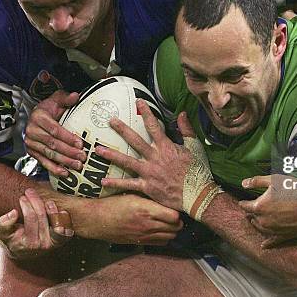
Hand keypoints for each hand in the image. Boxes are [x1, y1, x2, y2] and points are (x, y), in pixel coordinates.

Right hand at [0, 188, 73, 259]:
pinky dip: (64, 216)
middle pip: (42, 216)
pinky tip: (57, 209)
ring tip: (44, 200)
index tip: (22, 197)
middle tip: (30, 192)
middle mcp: (43, 245)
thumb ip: (4, 223)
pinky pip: (67, 226)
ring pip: (56, 220)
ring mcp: (54, 242)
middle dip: (36, 201)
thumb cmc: (13, 239)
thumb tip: (13, 212)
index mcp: (29, 244)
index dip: (27, 205)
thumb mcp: (3, 234)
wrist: (24, 251)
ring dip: (51, 207)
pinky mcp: (63, 240)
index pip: (31, 219)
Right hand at [24, 90, 85, 175]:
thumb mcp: (56, 100)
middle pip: (53, 144)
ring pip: (49, 154)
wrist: (35, 116)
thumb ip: (65, 98)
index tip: (80, 144)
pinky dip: (54, 169)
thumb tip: (75, 96)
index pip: (54, 130)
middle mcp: (32, 131)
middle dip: (69, 152)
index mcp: (39, 117)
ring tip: (77, 165)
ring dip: (64, 161)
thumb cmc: (48, 108)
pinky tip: (65, 173)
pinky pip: (43, 161)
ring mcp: (31, 143)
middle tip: (82, 157)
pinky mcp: (32, 152)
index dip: (68, 138)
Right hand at [81, 193, 182, 244]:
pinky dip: (164, 237)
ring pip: (170, 237)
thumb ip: (150, 198)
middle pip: (175, 228)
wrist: (95, 220)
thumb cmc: (112, 204)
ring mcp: (144, 235)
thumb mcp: (132, 195)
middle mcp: (148, 224)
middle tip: (174, 215)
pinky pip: (160, 243)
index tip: (174, 206)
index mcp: (146, 210)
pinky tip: (160, 230)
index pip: (174, 216)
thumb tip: (165, 196)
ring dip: (172, 230)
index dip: (177, 212)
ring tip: (169, 222)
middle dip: (178, 222)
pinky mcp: (140, 242)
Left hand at [100, 100, 220, 219]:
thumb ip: (186, 129)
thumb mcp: (194, 147)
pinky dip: (115, 184)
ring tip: (98, 150)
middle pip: (135, 140)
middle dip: (121, 129)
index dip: (145, 113)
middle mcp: (155, 157)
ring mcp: (149, 172)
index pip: (154, 126)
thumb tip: (181, 113)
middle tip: (110, 121)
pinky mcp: (147, 187)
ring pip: (127, 161)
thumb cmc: (198, 170)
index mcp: (166, 147)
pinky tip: (102, 182)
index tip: (138, 102)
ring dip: (111, 155)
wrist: (198, 194)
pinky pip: (128, 184)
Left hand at [239, 174, 296, 247]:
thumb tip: (243, 184)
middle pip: (252, 218)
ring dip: (257, 224)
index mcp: (259, 206)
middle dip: (251, 213)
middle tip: (251, 210)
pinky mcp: (283, 236)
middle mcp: (263, 221)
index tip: (243, 202)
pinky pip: (272, 241)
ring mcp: (273, 230)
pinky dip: (267, 243)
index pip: (245, 206)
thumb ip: (256, 182)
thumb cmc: (293, 188)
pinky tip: (264, 245)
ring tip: (256, 221)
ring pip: (260, 229)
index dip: (244, 203)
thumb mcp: (273, 180)